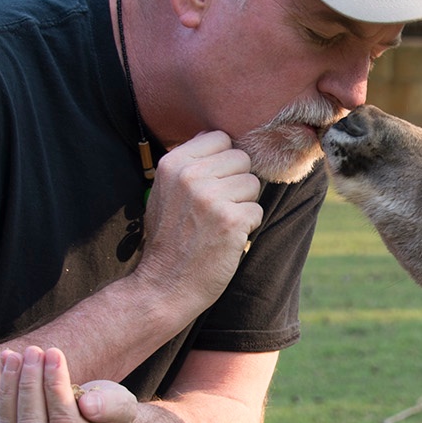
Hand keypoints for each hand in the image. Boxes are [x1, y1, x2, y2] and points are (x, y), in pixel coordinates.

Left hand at [0, 346, 137, 422]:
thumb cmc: (112, 412)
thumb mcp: (124, 405)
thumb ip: (113, 406)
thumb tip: (87, 405)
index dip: (56, 387)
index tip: (54, 354)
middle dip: (30, 385)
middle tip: (34, 351)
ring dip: (11, 389)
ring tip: (14, 356)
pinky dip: (3, 396)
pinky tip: (7, 366)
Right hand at [138, 130, 263, 309]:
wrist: (164, 285)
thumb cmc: (169, 241)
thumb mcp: (165, 193)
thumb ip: (188, 165)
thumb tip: (215, 137)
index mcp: (172, 163)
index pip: (220, 138)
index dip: (224, 163)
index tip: (213, 185)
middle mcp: (190, 176)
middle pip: (241, 159)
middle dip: (237, 184)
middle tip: (217, 210)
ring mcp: (211, 197)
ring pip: (252, 184)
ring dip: (243, 206)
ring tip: (220, 225)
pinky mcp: (230, 220)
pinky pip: (257, 210)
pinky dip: (248, 227)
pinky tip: (227, 239)